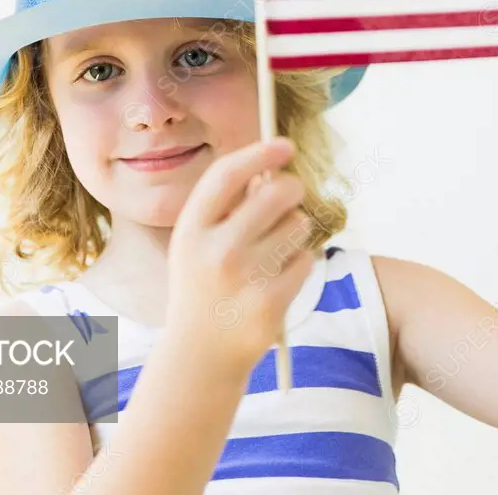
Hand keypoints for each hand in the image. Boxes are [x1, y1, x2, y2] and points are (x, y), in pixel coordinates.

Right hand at [164, 137, 315, 377]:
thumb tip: (272, 166)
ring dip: (295, 231)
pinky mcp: (270, 304)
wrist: (201, 353)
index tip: (284, 144)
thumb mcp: (197, 241)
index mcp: (191, 229)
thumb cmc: (205, 283)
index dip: (259, 153)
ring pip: (298, 225)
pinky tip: (278, 279)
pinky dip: (300, 263)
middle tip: (290, 196)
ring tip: (273, 252)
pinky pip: (306, 259)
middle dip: (292, 188)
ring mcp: (243, 279)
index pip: (227, 174)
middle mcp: (214, 251)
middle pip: (276, 193)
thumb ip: (227, 204)